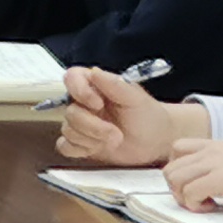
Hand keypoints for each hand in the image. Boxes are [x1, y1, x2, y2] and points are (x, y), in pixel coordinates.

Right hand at [54, 71, 206, 164]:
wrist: (156, 141)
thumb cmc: (148, 115)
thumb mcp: (135, 98)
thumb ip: (115, 84)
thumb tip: (94, 72)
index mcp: (94, 86)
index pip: (72, 78)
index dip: (79, 91)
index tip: (97, 104)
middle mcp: (83, 103)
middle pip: (70, 112)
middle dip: (93, 126)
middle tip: (116, 134)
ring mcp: (81, 124)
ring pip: (68, 131)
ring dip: (91, 139)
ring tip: (114, 140)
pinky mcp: (80, 143)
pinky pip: (66, 147)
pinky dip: (80, 150)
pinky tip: (98, 148)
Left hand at [161, 142, 222, 222]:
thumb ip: (217, 171)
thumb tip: (192, 187)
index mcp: (219, 146)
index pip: (178, 148)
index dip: (178, 171)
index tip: (192, 187)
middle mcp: (215, 150)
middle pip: (171, 166)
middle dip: (177, 188)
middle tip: (197, 201)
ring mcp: (218, 162)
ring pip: (175, 177)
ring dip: (184, 197)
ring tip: (205, 204)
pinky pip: (189, 192)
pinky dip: (194, 205)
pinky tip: (213, 208)